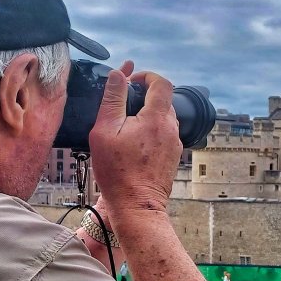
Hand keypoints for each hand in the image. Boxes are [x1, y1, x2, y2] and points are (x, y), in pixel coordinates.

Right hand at [87, 62, 183, 214]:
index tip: (132, 81)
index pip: (162, 83)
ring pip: (164, 118)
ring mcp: (175, 144)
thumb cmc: (117, 171)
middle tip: (124, 104)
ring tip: (126, 127)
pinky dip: (152, 131)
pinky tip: (134, 145)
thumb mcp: (105, 130)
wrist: (136, 206)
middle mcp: (172, 129)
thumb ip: (113, 99)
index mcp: (157, 118)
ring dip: (148, 115)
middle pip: (163, 101)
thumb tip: (118, 74)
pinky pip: (164, 135)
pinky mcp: (173, 157)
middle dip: (145, 96)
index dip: (147, 76)